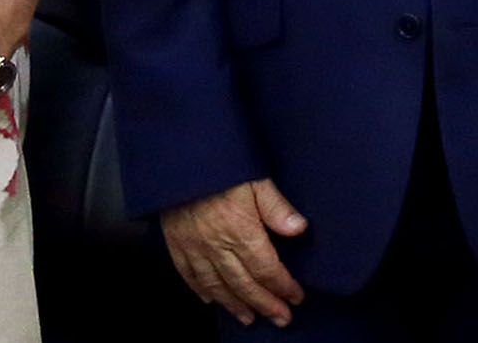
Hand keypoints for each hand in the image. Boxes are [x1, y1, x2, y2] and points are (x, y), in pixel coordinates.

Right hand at [163, 177, 310, 327]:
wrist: (179, 158)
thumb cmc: (221, 165)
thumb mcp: (256, 178)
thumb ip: (277, 207)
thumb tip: (300, 229)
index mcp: (240, 230)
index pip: (267, 268)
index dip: (283, 286)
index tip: (296, 297)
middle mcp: (217, 246)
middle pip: (244, 284)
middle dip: (265, 304)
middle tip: (280, 319)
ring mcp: (195, 248)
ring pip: (217, 286)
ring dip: (235, 305)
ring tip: (249, 318)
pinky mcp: (177, 244)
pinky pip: (189, 275)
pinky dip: (201, 291)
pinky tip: (211, 300)